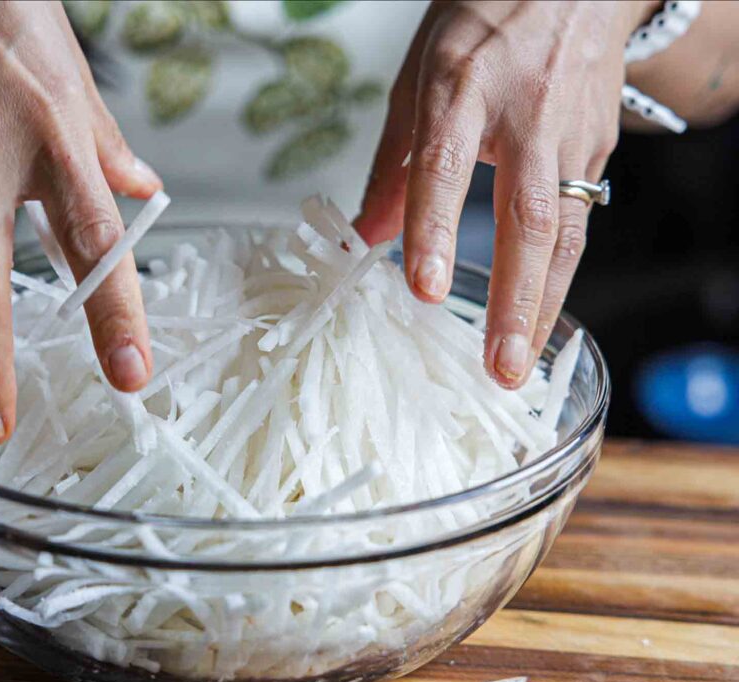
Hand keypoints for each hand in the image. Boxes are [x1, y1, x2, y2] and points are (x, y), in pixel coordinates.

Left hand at [355, 1, 653, 386]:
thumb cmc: (483, 26)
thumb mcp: (419, 79)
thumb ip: (393, 164)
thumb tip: (363, 237)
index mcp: (465, 88)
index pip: (445, 168)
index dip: (434, 231)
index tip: (422, 288)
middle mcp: (526, 114)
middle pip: (527, 218)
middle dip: (513, 301)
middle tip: (499, 365)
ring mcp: (571, 134)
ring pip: (566, 232)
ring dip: (543, 305)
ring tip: (520, 364)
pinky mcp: (598, 149)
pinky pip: (580, 222)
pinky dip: (559, 276)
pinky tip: (539, 318)